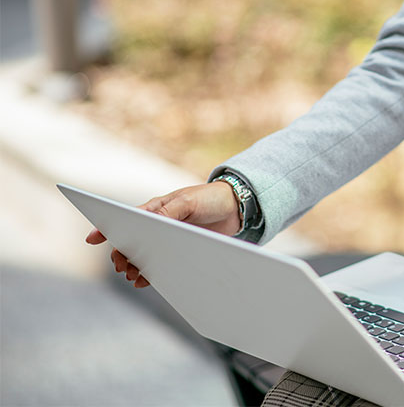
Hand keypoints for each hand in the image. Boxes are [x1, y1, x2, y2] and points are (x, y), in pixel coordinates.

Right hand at [85, 182, 240, 287]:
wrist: (236, 208)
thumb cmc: (209, 198)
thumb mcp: (188, 202)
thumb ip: (169, 213)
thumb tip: (149, 226)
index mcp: (155, 209)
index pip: (125, 218)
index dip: (106, 228)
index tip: (91, 239)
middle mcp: (158, 224)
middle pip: (132, 241)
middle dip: (122, 254)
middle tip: (122, 266)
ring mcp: (168, 238)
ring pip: (144, 255)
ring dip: (135, 265)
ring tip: (132, 276)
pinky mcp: (181, 250)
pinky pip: (161, 264)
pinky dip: (151, 273)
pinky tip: (145, 281)